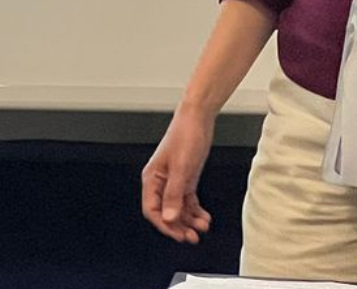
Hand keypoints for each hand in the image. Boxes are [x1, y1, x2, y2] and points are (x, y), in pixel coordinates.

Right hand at [142, 107, 216, 244]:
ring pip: (178, 209)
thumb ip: (174, 195)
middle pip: (166, 213)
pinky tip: (204, 217)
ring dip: (189, 220)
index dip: (164, 225)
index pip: (152, 210)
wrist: (198, 119)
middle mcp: (160, 182)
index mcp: (152, 178)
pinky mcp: (185, 179)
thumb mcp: (182, 169)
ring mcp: (173, 181)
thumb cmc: (185, 137)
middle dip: (179, 226)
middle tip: (192, 237)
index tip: (178, 234)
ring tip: (203, 226)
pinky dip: (195, 211)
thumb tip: (169, 218)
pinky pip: (187, 202)